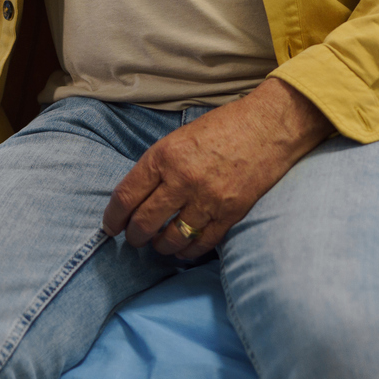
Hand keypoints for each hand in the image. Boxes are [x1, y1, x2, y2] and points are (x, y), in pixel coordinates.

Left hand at [102, 78, 334, 258]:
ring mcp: (207, 199)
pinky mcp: (231, 213)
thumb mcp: (179, 138)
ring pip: (172, 237)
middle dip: (134, 235)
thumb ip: (158, 166)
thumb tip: (137, 195)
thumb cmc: (223, 127)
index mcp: (164, 156)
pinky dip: (188, 251)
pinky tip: (182, 250)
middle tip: (132, 239)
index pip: (126, 195)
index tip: (109, 226)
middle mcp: (182, 180)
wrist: (269, 127)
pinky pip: (202, 243)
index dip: (113, 217)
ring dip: (159, 246)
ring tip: (156, 245)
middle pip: (145, 221)